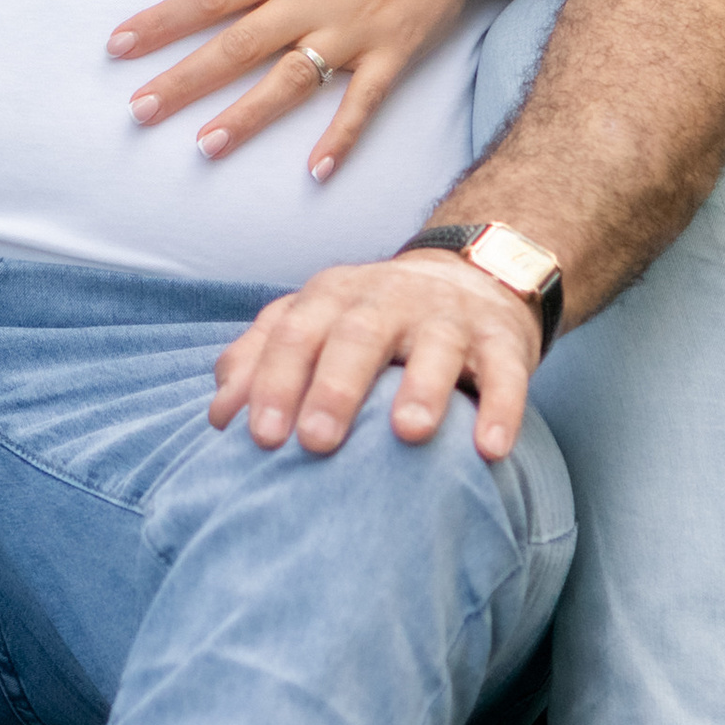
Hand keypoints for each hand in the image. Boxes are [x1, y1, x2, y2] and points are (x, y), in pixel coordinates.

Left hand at [111, 0, 568, 180]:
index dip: (163, 21)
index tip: (119, 46)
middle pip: (239, 46)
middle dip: (186, 80)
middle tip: (140, 110)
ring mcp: (355, 32)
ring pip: (292, 81)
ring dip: (247, 117)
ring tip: (204, 146)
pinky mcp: (393, 54)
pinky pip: (364, 103)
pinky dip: (341, 137)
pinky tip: (315, 171)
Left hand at [209, 249, 541, 461]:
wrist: (470, 275)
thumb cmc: (373, 317)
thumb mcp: (315, 321)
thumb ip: (263, 357)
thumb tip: (219, 413)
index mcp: (330, 296)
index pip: (291, 334)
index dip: (271, 381)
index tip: (256, 437)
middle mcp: (384, 299)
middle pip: (353, 336)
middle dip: (332, 388)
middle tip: (315, 442)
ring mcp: (445, 316)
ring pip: (430, 346)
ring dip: (420, 388)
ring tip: (408, 434)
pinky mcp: (500, 339)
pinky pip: (504, 372)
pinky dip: (500, 408)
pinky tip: (489, 449)